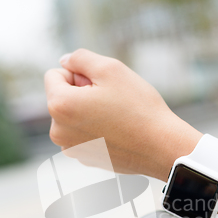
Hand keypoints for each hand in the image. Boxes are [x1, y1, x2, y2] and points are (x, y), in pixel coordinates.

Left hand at [45, 49, 201, 180]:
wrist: (162, 147)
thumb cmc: (139, 108)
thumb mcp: (111, 68)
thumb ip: (80, 58)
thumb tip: (65, 61)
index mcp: (59, 106)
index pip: (55, 75)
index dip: (79, 74)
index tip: (102, 86)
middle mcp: (58, 132)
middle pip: (63, 97)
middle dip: (83, 94)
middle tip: (112, 102)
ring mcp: (72, 149)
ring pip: (74, 117)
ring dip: (89, 112)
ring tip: (116, 118)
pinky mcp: (86, 159)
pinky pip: (85, 135)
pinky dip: (97, 130)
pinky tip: (119, 133)